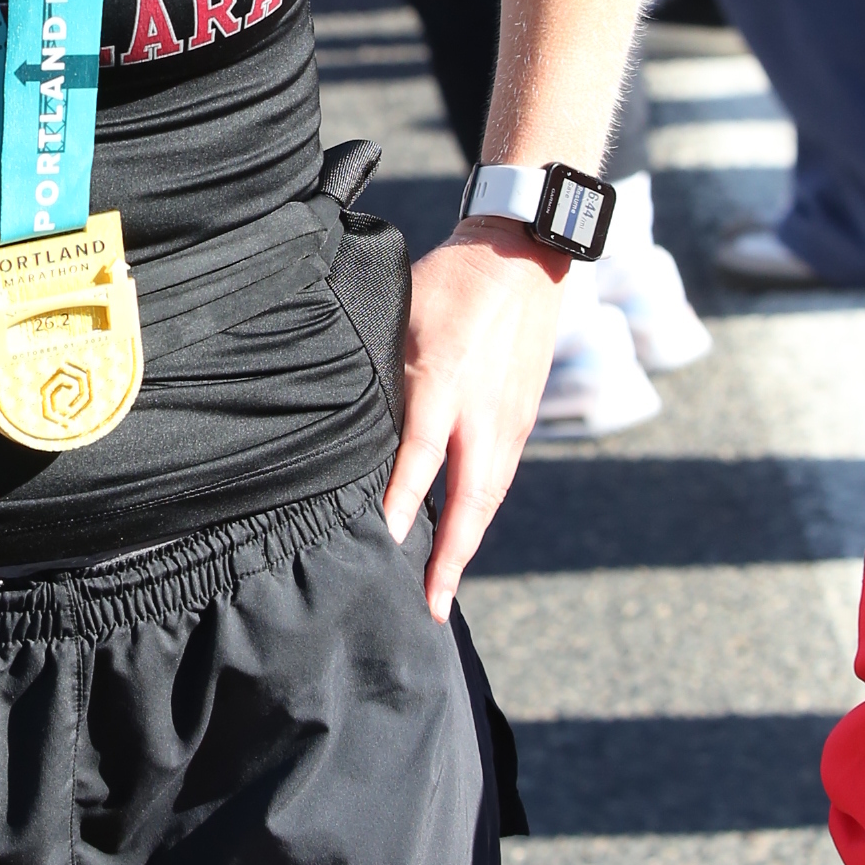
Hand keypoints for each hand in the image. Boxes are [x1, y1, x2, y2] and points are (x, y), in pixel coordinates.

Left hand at [382, 223, 569, 612]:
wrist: (523, 259)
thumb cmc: (449, 284)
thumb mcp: (399, 313)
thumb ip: (378, 369)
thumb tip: (341, 419)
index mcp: (444, 379)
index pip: (420, 455)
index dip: (403, 500)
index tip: (385, 540)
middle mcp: (483, 410)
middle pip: (470, 497)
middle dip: (449, 556)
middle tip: (430, 605)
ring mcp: (509, 419)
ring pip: (488, 495)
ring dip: (466, 544)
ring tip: (442, 588)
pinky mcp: (521, 420)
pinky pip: (498, 476)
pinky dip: (480, 512)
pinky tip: (462, 536)